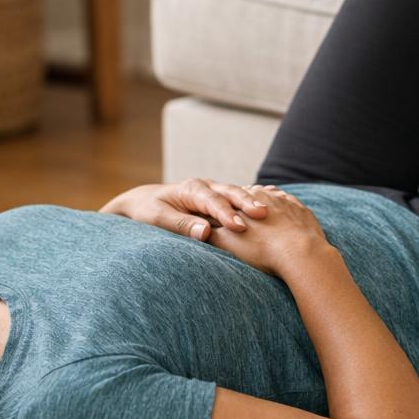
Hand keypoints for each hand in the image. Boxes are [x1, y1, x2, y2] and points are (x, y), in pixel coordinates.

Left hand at [99, 177, 272, 241]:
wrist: (144, 201)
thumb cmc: (148, 211)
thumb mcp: (157, 219)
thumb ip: (181, 224)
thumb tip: (205, 232)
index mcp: (192, 189)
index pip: (213, 201)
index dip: (227, 213)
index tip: (240, 226)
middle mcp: (207, 186)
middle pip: (231, 192)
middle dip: (247, 203)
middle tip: (264, 215)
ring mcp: (215, 191)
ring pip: (237, 194)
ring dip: (254, 202)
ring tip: (272, 212)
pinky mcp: (219, 199)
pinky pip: (238, 198)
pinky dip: (254, 200)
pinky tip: (274, 204)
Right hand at [204, 185, 331, 277]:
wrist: (301, 253)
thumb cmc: (261, 249)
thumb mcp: (229, 243)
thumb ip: (213, 234)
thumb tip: (202, 231)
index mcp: (246, 197)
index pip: (230, 198)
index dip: (225, 206)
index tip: (220, 212)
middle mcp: (266, 193)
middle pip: (252, 195)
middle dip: (246, 203)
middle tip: (242, 213)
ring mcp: (287, 201)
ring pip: (273, 199)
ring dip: (267, 206)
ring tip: (263, 216)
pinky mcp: (302, 211)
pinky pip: (292, 207)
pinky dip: (286, 212)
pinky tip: (284, 219)